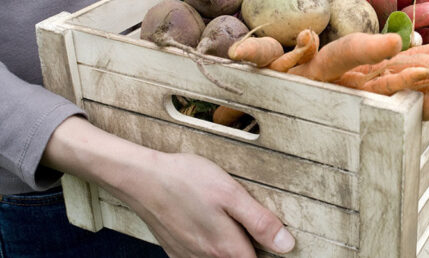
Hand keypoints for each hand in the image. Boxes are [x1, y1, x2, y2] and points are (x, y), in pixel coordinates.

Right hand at [42, 116, 294, 256]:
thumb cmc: (187, 180)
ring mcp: (189, 257)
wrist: (141, 179)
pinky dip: (209, 248)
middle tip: (247, 222)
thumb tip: (286, 245)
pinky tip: (208, 225)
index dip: (270, 251)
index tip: (272, 238)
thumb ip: (259, 222)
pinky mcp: (175, 252)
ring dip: (228, 247)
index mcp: (226, 249)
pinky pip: (199, 257)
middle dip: (249, 248)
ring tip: (228, 220)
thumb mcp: (231, 194)